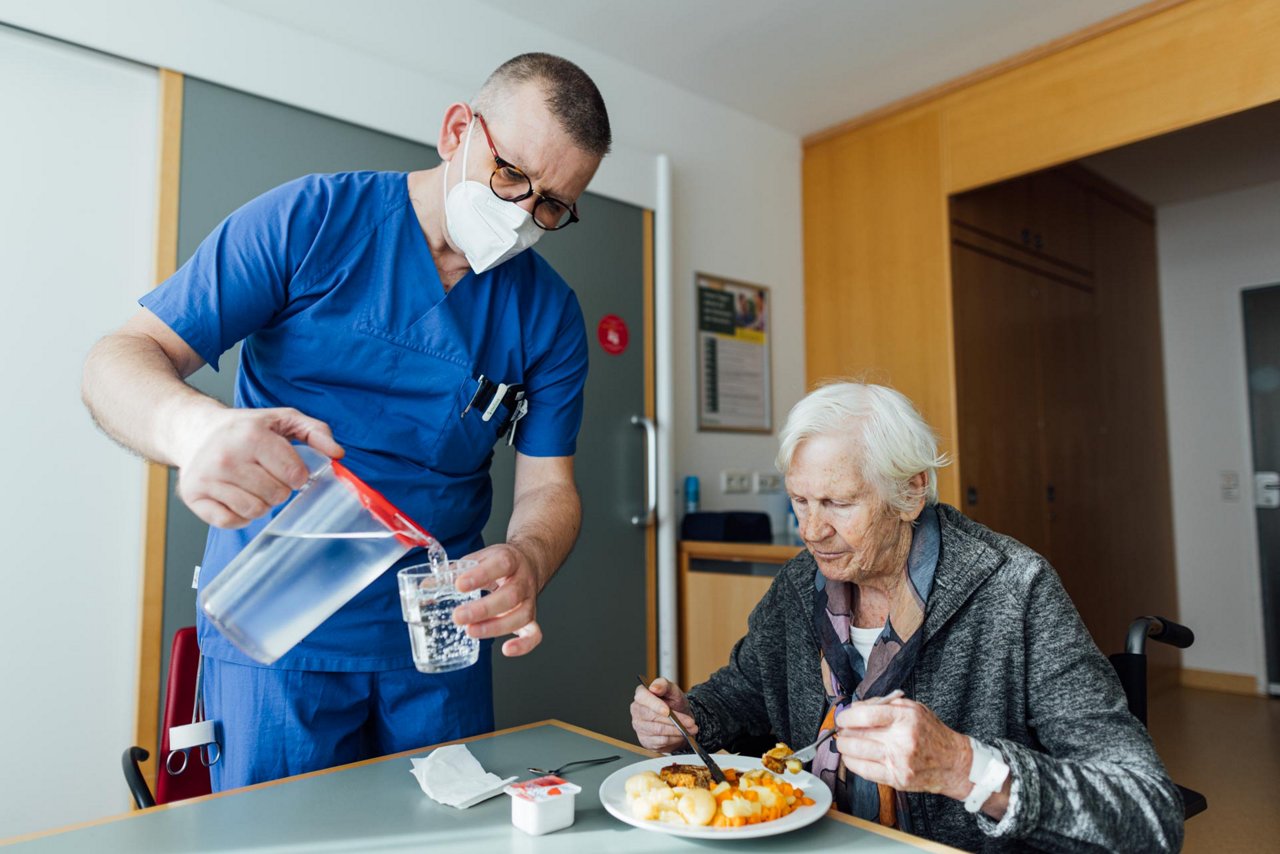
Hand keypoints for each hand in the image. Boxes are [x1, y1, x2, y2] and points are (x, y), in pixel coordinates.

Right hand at [176, 407, 342, 527]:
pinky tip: (235, 496)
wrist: (195, 430)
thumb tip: (337, 453)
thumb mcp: (282, 419)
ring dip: (260, 503)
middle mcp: (226, 457)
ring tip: (251, 485)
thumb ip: (315, 431)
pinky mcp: (193, 496)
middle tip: (266, 475)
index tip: (289, 469)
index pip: (294, 474)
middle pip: (276, 495)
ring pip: (255, 511)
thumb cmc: (244, 429)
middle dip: (279, 489)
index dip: (298, 475)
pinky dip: (239, 515)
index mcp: (251, 436)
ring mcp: (207, 478)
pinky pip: (230, 522)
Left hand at [451, 543, 543, 656]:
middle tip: (458, 616)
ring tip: (470, 632)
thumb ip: (454, 572)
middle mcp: (523, 581)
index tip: (459, 585)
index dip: (481, 575)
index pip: (501, 564)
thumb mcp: (478, 558)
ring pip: (522, 616)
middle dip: (483, 609)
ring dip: (496, 627)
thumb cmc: (498, 564)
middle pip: (511, 595)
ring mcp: (529, 600)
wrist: (528, 562)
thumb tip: (425, 586)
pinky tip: (506, 650)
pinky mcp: (531, 617)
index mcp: (509, 560)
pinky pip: (534, 634)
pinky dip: (524, 645)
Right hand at [631, 678, 696, 751]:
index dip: (655, 705)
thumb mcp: (673, 691)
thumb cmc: (674, 703)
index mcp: (641, 694)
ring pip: (658, 730)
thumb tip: (654, 687)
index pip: (642, 698)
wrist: (679, 719)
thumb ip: (665, 685)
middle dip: (675, 720)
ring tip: (691, 729)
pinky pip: (661, 741)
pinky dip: (674, 738)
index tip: (668, 711)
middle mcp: (637, 710)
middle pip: (653, 717)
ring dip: (677, 731)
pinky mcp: (646, 740)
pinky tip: (681, 735)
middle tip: (690, 722)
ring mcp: (639, 727)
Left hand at [834, 697, 972, 798]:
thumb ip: (883, 705)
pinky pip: (864, 771)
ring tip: (844, 742)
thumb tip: (854, 709)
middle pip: (858, 734)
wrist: (953, 763)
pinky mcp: (897, 779)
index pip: (865, 715)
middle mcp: (902, 740)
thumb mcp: (912, 708)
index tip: (842, 717)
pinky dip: (853, 763)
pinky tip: (852, 757)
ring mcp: (899, 762)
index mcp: (906, 717)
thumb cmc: (930, 732)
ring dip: (844, 747)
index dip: (847, 716)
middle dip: (844, 732)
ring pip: (857, 753)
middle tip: (842, 730)